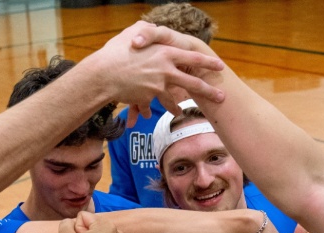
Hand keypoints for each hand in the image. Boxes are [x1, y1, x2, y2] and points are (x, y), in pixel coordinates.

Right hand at [81, 21, 224, 125]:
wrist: (102, 75)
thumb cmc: (114, 52)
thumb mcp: (131, 33)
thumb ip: (145, 30)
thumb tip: (150, 26)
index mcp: (165, 53)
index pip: (193, 57)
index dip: (207, 63)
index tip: (220, 67)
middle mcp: (166, 70)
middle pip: (193, 83)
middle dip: (209, 91)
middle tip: (221, 97)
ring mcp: (158, 86)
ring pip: (173, 100)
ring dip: (176, 107)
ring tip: (180, 112)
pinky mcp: (148, 99)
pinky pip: (150, 107)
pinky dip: (146, 110)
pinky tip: (147, 115)